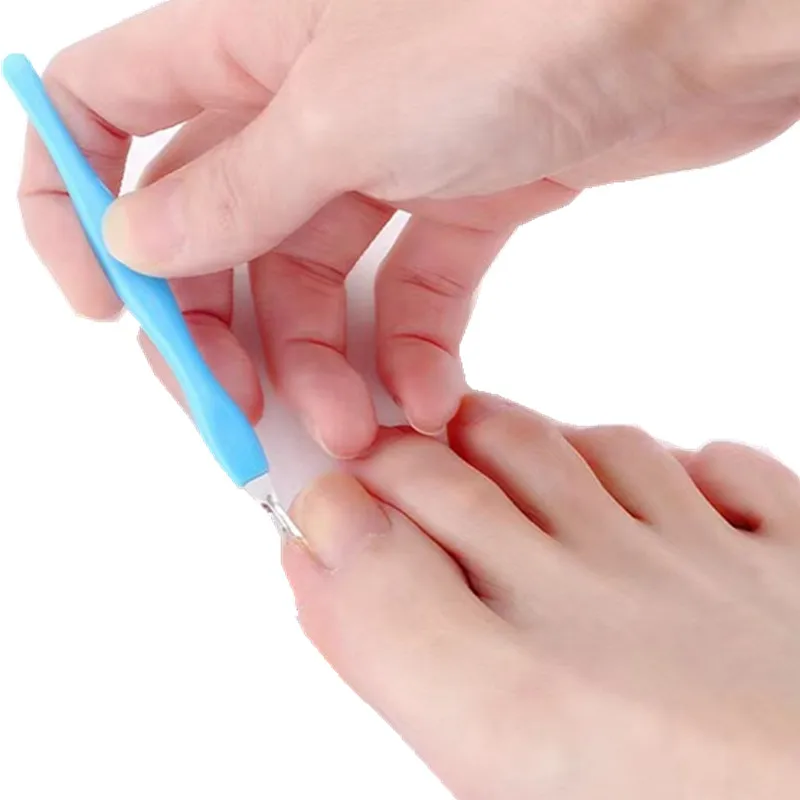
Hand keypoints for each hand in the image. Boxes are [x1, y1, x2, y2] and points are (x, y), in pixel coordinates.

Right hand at [20, 0, 799, 455]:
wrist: (691, 24)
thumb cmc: (521, 15)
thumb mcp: (339, 113)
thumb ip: (233, 187)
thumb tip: (139, 241)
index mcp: (245, 42)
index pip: (107, 112)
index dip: (78, 205)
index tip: (107, 304)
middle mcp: (305, 100)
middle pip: (216, 232)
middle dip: (220, 333)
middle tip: (236, 413)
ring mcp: (387, 152)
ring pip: (317, 280)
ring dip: (324, 366)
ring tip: (352, 429)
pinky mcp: (465, 196)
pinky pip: (413, 290)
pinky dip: (412, 350)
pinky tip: (424, 397)